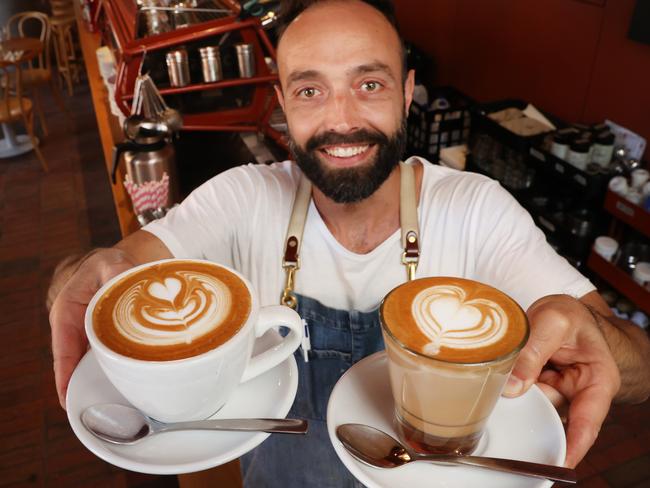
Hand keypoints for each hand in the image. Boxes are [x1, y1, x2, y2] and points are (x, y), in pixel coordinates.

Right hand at [48, 248, 135, 408]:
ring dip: (99, 380)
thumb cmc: (109, 264)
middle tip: (96, 408)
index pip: (63, 348)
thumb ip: (115, 272)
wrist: (115, 265)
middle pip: (75, 363)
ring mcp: (87, 336)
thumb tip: (121, 280)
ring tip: (113, 402)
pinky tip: (127, 384)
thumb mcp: (111, 263)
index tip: (66, 396)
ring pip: (90, 363)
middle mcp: (74, 327)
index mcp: (67, 311)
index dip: (64, 374)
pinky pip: (105, 358)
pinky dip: (113, 370)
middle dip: (82, 385)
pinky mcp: (102, 339)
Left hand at [502, 294, 619, 467]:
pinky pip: (518, 392)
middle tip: (515, 387)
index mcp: (597, 381)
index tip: (560, 463)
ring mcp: (554, 390)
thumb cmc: (569, 315)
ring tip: (514, 365)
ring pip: (530, 403)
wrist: (562, 309)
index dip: (574, 446)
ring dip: (516, 390)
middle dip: (531, 406)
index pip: (587, 422)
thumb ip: (534, 350)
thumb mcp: (554, 321)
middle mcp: (576, 392)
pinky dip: (508, 384)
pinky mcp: (534, 385)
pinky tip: (505, 371)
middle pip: (550, 414)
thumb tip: (512, 387)